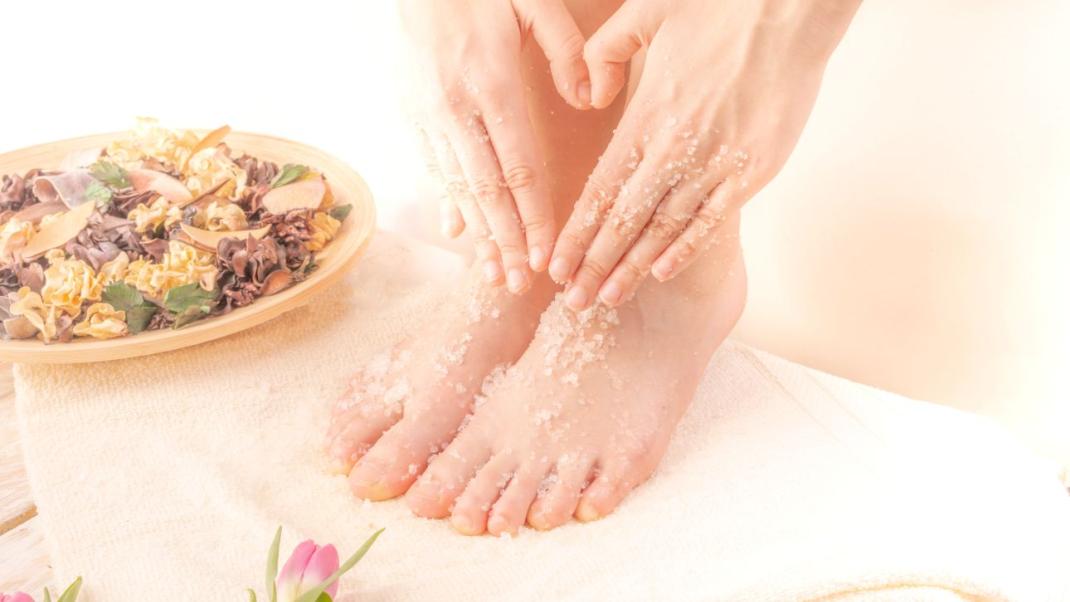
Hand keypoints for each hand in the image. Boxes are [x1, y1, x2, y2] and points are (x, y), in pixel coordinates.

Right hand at [402, 0, 590, 292]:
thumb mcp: (532, 0)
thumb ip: (566, 50)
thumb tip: (589, 100)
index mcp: (492, 83)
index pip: (519, 167)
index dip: (534, 218)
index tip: (548, 255)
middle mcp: (456, 108)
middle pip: (486, 191)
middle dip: (506, 243)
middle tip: (521, 284)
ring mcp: (428, 114)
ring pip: (457, 187)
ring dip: (478, 236)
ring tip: (495, 274)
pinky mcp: (410, 113)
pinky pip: (432, 170)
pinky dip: (449, 205)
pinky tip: (461, 235)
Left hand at [548, 0, 859, 308]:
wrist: (793, 7)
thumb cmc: (720, 6)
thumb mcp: (646, 11)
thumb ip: (605, 52)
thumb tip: (589, 97)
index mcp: (646, 116)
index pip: (600, 189)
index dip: (576, 233)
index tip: (555, 266)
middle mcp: (676, 147)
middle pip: (625, 221)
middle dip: (594, 265)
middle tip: (571, 301)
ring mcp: (717, 163)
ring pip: (665, 228)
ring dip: (633, 267)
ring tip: (607, 298)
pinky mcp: (754, 169)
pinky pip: (713, 219)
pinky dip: (686, 248)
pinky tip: (662, 272)